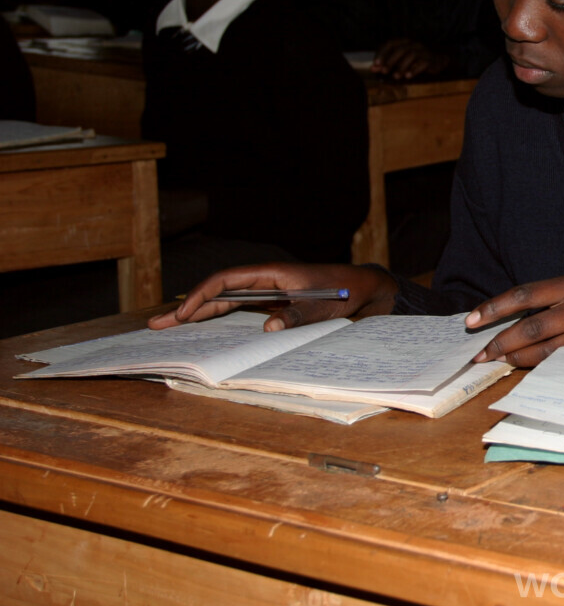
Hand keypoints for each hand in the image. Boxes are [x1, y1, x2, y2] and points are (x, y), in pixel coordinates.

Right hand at [148, 263, 396, 331]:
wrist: (364, 288)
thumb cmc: (345, 291)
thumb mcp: (325, 305)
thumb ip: (298, 314)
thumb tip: (268, 328)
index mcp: (272, 274)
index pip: (226, 280)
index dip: (201, 296)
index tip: (183, 314)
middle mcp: (264, 281)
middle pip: (217, 292)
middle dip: (187, 308)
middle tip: (157, 324)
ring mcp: (266, 292)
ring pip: (223, 302)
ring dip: (197, 314)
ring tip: (168, 327)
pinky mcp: (271, 304)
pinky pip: (237, 310)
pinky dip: (217, 319)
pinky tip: (201, 331)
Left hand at [372, 39, 450, 79]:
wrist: (437, 60)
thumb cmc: (415, 61)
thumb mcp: (400, 60)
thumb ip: (387, 63)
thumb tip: (373, 68)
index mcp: (404, 42)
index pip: (390, 44)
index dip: (382, 54)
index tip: (376, 64)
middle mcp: (413, 44)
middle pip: (400, 49)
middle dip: (391, 61)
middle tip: (384, 71)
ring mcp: (423, 51)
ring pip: (411, 55)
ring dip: (402, 66)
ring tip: (396, 77)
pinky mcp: (430, 59)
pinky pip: (423, 63)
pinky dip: (414, 70)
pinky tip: (408, 76)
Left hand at [464, 275, 563, 366]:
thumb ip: (556, 299)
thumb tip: (516, 317)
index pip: (524, 294)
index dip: (494, 308)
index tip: (472, 320)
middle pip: (529, 326)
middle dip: (499, 341)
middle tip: (480, 353)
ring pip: (542, 349)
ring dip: (515, 358)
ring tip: (498, 362)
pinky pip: (560, 363)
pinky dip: (539, 367)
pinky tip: (526, 369)